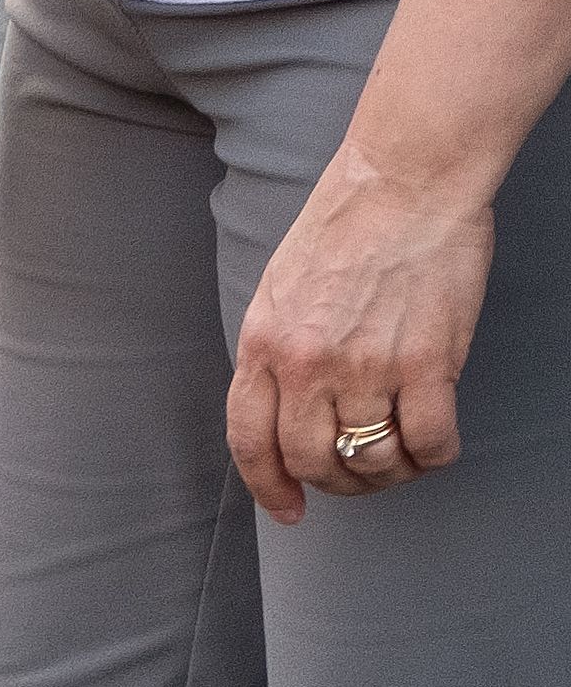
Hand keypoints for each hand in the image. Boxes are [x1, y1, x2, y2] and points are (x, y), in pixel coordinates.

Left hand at [226, 144, 487, 517]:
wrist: (406, 178)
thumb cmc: (349, 224)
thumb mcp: (279, 291)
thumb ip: (276, 351)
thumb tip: (284, 406)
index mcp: (263, 347)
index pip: (251, 443)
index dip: (269, 487)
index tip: (289, 509)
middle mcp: (305, 365)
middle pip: (310, 460)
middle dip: (335, 482)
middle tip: (360, 475)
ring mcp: (364, 365)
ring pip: (369, 459)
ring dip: (387, 474)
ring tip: (401, 460)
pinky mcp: (424, 359)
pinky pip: (426, 439)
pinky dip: (433, 456)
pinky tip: (437, 447)